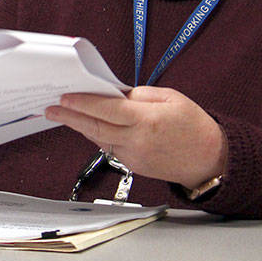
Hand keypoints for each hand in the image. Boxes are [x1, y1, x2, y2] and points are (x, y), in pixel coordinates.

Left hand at [44, 87, 226, 189]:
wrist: (210, 160)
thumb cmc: (194, 125)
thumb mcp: (171, 98)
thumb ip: (141, 95)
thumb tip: (116, 94)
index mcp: (146, 120)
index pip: (106, 110)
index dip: (83, 102)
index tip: (65, 97)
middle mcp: (137, 141)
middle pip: (95, 127)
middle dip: (70, 117)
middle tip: (50, 108)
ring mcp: (134, 156)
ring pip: (100, 139)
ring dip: (81, 125)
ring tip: (64, 114)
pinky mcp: (134, 166)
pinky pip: (110, 148)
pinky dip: (99, 135)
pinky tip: (90, 125)